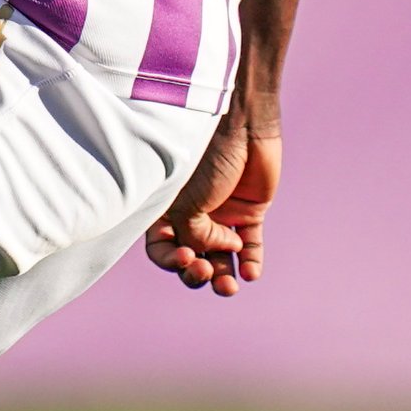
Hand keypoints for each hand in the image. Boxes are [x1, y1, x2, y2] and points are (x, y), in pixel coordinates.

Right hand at [149, 95, 279, 293]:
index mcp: (165, 208)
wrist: (240, 124)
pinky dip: (250, 261)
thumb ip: (195, 234)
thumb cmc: (203, 155)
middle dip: (195, 272)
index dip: (169, 260)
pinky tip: (249, 274)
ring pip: (219, 256)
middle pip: (190, 256)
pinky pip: (250, 244)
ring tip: (229, 287)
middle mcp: (190, 214)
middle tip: (206, 273)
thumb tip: (223, 252)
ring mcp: (221, 214)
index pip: (160, 247)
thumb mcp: (185, 201)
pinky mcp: (249, 211)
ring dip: (223, 276)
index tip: (185, 256)